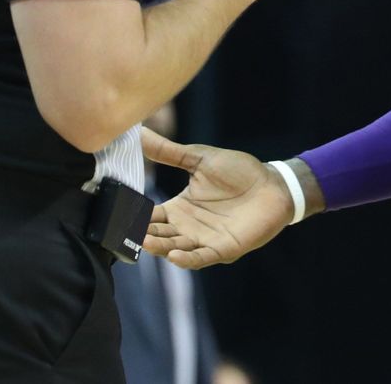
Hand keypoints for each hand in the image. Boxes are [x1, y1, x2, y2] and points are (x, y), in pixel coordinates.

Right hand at [140, 134, 294, 268]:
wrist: (272, 183)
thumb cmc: (238, 171)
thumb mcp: (199, 159)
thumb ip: (169, 152)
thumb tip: (140, 132)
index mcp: (180, 208)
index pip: (151, 217)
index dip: (135, 217)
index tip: (117, 213)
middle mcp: (188, 228)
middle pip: (159, 236)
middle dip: (143, 236)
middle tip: (125, 232)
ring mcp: (204, 240)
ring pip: (175, 249)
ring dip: (160, 247)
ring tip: (145, 242)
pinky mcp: (223, 248)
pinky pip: (201, 258)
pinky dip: (186, 259)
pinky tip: (173, 255)